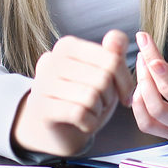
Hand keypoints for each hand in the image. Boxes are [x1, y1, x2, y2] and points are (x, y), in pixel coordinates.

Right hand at [12, 30, 135, 156]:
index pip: (112, 59)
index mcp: (67, 45)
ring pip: (91, 97)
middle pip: (103, 79)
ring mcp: (43, 84)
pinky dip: (89, 123)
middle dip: (110, 98)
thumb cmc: (85, 96)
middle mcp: (51, 60)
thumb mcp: (104, 74)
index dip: (126, 81)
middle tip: (102, 104)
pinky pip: (79, 114)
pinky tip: (84, 123)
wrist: (59, 128)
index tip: (125, 94)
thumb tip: (117, 39)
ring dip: (99, 111)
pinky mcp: (42, 108)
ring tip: (91, 112)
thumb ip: (114, 54)